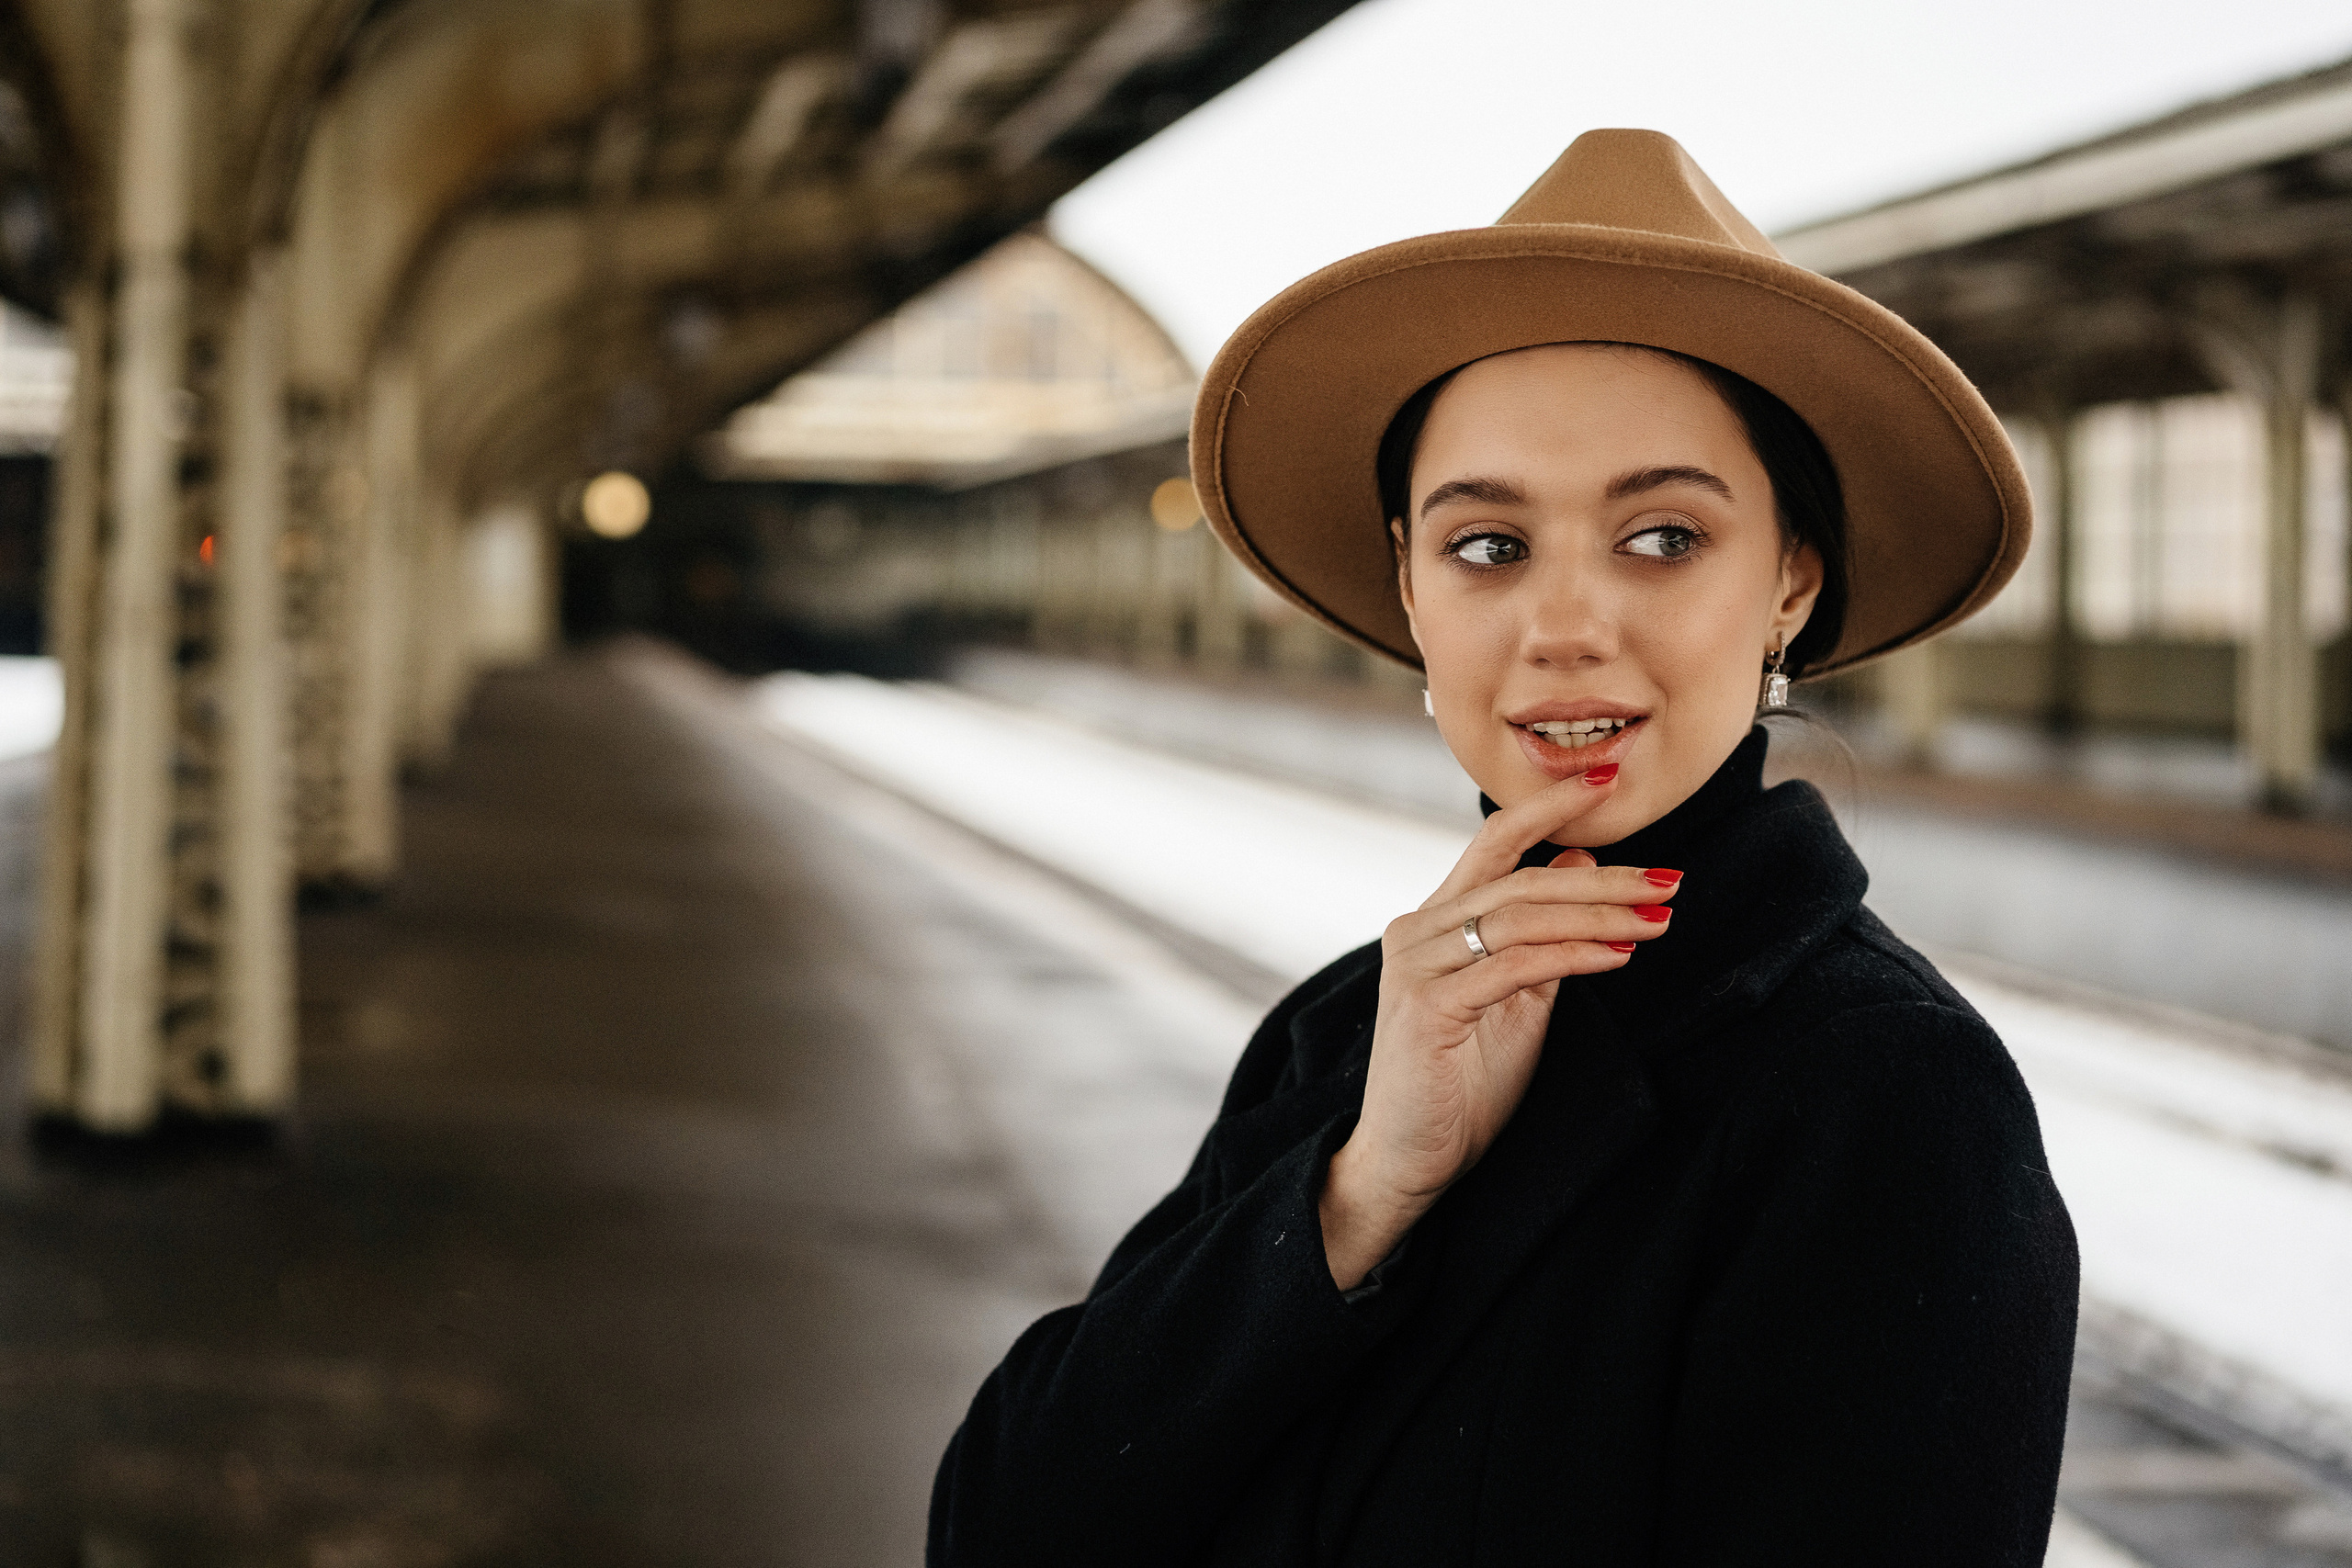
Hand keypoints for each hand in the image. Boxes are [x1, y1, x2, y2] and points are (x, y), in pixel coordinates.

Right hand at [1318, 767, 1681, 1288]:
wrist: (1409, 1160)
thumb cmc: (1462, 1084)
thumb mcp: (1517, 999)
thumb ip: (1543, 935)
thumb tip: (1582, 862)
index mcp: (1434, 920)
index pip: (1494, 841)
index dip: (1550, 805)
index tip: (1607, 778)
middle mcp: (1416, 930)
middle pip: (1519, 876)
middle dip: (1604, 877)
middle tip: (1670, 880)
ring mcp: (1415, 967)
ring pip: (1519, 916)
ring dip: (1600, 915)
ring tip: (1660, 919)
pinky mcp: (1427, 1008)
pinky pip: (1513, 966)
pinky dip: (1573, 956)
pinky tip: (1619, 955)